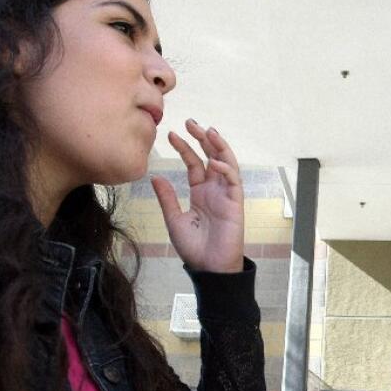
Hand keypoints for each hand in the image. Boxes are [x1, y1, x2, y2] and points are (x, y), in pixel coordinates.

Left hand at [151, 119, 243, 272]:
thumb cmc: (193, 248)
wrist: (208, 267)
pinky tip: (213, 162)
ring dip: (219, 147)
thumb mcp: (174, 219)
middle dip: (203, 139)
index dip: (185, 148)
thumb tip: (155, 177)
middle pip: (211, 157)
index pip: (194, 163)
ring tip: (209, 131)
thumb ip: (167, 198)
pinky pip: (233, 181)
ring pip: (226, 163)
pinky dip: (225, 169)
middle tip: (191, 123)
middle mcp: (214, 190)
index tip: (171, 134)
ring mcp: (226, 195)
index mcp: (200, 192)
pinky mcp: (235, 203)